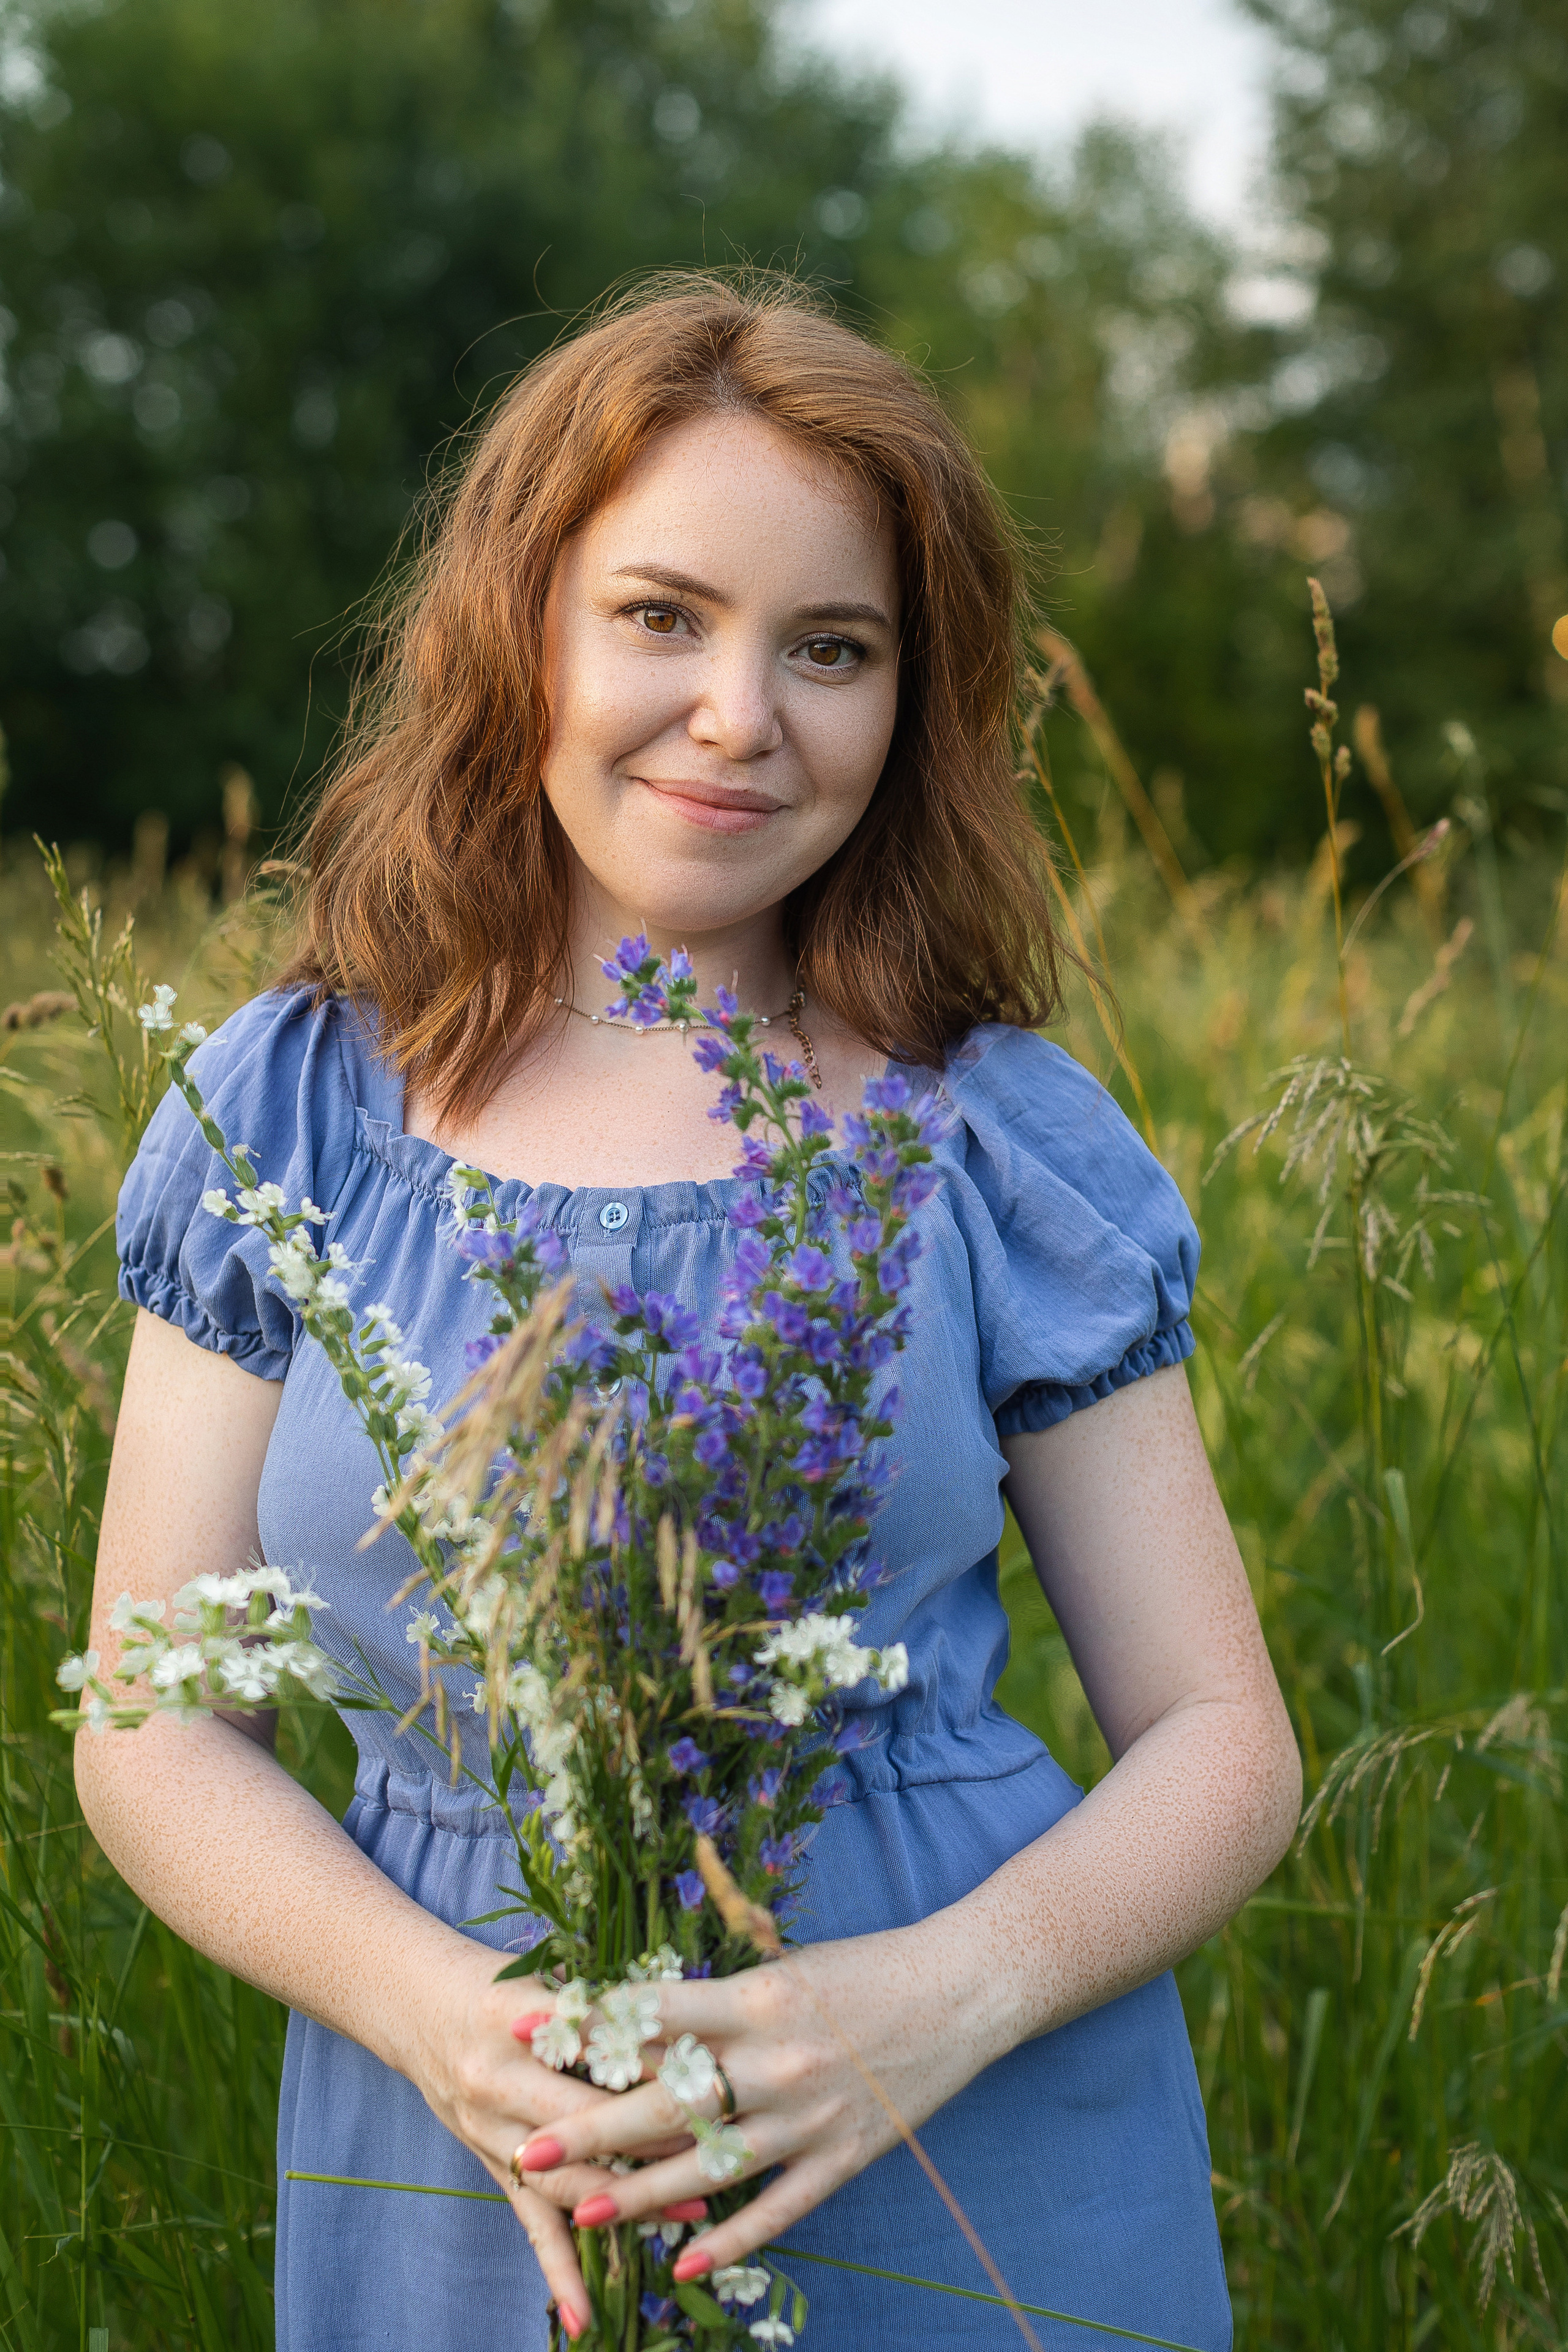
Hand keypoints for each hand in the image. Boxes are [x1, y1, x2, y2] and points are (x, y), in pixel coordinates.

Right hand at [399, 1937, 710, 2335]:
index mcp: (519, 2017)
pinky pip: (529, 2224)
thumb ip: (608, 2000)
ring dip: (629, 2200)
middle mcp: (498, 2079)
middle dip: (656, 2137)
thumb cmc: (499, 1983)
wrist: (417, 2004)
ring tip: (692, 2213)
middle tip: (719, 2147)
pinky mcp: (490, 2165)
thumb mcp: (548, 1975)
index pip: (599, 2044)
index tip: (715, 2071)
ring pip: (566, 2179)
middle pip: (586, 2119)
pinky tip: (586, 2317)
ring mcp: (489, 2131)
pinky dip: (560, 2272)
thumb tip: (696, 2017)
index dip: (657, 2058)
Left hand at [508, 1922, 996, 2279]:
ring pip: (711, 2166)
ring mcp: (810, 2116)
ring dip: (641, 2194)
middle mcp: (777, 2060)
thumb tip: (636, 2022)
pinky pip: (777, 2209)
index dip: (583, 2021)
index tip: (520, 2026)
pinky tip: (681, 2263)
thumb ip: (718, 2001)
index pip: (653, 2012)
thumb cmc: (865, 1967)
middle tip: (526, 2149)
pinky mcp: (843, 2156)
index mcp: (757, 1999)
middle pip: (667, 2100)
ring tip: (581, 2214)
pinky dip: (729, 2240)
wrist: (962, 1990)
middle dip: (591, 2128)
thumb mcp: (782, 1966)